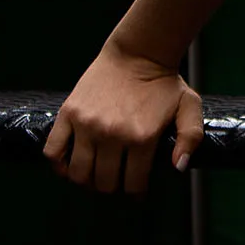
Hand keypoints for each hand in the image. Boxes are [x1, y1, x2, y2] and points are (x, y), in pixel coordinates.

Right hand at [44, 40, 203, 193]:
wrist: (137, 53)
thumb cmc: (164, 83)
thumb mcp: (189, 106)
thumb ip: (190, 138)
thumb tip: (177, 168)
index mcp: (141, 137)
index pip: (133, 184)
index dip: (136, 192)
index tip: (135, 189)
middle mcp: (112, 134)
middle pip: (105, 183)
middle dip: (112, 187)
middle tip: (115, 179)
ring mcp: (87, 124)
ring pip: (79, 173)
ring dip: (87, 181)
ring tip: (95, 173)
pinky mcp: (69, 113)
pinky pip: (53, 151)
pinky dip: (59, 165)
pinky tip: (69, 165)